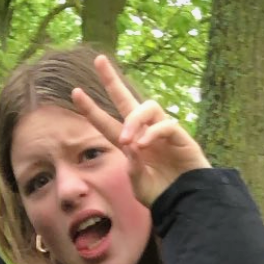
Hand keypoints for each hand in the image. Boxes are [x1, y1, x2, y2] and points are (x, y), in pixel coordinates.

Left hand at [71, 53, 208, 207]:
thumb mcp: (140, 186)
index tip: (75, 92)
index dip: (91, 109)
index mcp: (130, 145)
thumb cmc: (163, 195)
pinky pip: (165, 124)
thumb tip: (128, 144)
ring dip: (133, 121)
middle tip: (99, 60)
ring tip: (126, 140)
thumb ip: (132, 168)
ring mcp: (162, 131)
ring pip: (147, 107)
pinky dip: (151, 133)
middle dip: (112, 80)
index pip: (107, 122)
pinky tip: (143, 145)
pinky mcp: (180, 136)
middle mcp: (144, 132)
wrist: (188, 203)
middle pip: (127, 99)